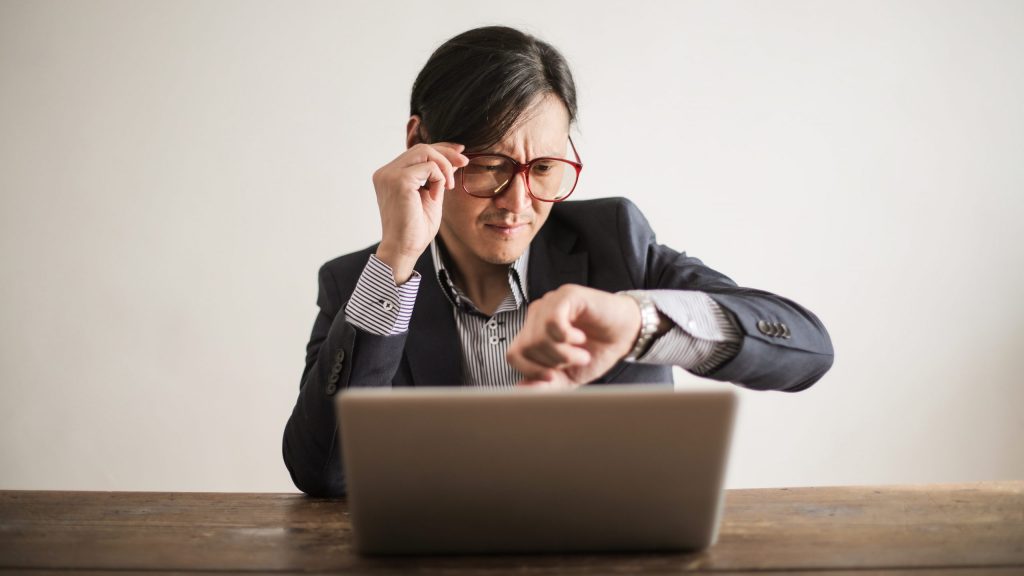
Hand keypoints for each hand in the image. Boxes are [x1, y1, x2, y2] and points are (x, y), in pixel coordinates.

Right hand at [372, 142, 468, 282]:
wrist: (404, 249)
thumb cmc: (415, 229)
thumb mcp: (431, 196)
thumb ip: (438, 177)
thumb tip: (454, 158)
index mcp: (390, 175)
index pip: (417, 152)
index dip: (440, 148)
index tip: (460, 152)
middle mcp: (386, 172)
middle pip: (421, 147)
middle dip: (447, 153)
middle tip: (465, 163)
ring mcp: (389, 175)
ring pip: (425, 151)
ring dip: (444, 166)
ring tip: (449, 186)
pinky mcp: (399, 181)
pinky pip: (429, 167)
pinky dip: (440, 179)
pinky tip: (437, 196)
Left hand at [506, 285, 642, 387]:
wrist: (626, 334)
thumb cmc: (597, 351)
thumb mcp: (569, 376)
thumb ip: (545, 385)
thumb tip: (521, 391)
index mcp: (533, 332)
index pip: (514, 354)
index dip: (530, 370)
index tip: (553, 377)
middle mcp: (537, 315)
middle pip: (526, 347)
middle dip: (552, 362)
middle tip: (575, 361)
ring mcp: (550, 303)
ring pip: (538, 336)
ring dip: (564, 353)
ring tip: (582, 352)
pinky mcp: (566, 295)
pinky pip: (553, 321)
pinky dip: (567, 337)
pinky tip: (580, 337)